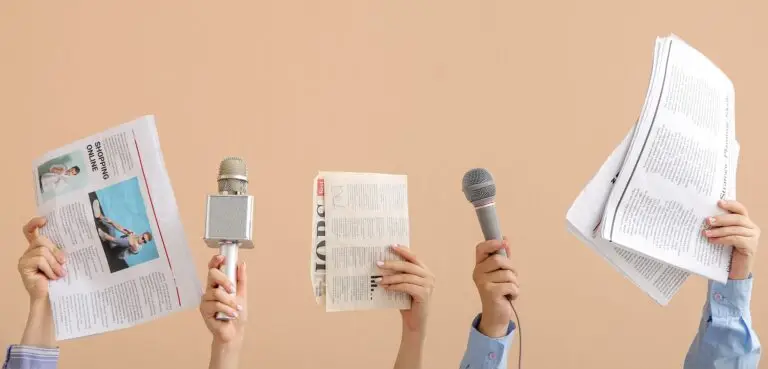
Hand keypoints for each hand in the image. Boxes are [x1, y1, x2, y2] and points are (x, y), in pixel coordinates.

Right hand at [18, 217, 65, 347]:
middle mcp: (30, 251)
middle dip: (55, 251)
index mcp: (39, 248)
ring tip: (60, 274)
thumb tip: (75, 236)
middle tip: (64, 263)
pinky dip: (49, 268)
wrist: (55, 298)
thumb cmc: (62, 280)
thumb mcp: (63, 262)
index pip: (31, 231)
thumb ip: (62, 250)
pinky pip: (39, 259)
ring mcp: (25, 259)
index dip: (35, 223)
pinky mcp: (23, 266)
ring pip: (42, 250)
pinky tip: (52, 277)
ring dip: (54, 263)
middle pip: (41, 239)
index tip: (45, 220)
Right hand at [200, 255, 246, 345]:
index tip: (222, 257)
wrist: (234, 332)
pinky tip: (232, 314)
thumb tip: (242, 264)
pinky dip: (227, 309)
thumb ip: (241, 279)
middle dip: (225, 280)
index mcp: (218, 284)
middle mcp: (210, 290)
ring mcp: (206, 300)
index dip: (215, 261)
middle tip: (233, 289)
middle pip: (212, 275)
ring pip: (216, 292)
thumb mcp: (242, 294)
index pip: (213, 269)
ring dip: (230, 301)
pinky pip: (215, 304)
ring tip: (237, 309)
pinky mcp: (204, 310)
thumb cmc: (236, 314)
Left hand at [377, 245, 434, 335]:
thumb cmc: (407, 303)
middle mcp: (429, 276)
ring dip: (390, 277)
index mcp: (425, 271)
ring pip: (406, 276)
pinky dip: (395, 286)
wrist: (414, 323)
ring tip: (378, 279)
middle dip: (392, 263)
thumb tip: (383, 263)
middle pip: (408, 265)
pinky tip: (386, 287)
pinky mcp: (424, 294)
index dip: (403, 250)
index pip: (414, 257)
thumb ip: (399, 275)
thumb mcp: (403, 285)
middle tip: (378, 263)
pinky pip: (406, 286)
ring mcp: (428, 285)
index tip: (391, 246)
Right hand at [472, 238, 518, 337]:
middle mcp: (478, 273)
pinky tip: (510, 297)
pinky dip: (515, 292)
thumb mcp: (502, 273)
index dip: (492, 243)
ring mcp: (482, 283)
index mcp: (479, 266)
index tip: (504, 243)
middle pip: (498, 259)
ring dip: (515, 283)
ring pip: (507, 274)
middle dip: (511, 268)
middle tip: (512, 278)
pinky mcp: (490, 292)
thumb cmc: (500, 292)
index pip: (481, 248)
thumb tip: (505, 239)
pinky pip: (510, 285)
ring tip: (509, 290)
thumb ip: (503, 257)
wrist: (497, 315)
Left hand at [704, 200, 759, 279]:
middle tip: (707, 220)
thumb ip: (719, 226)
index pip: (741, 209)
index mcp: (746, 222)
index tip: (718, 202)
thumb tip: (703, 218)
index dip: (731, 205)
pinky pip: (735, 239)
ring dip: (719, 230)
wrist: (735, 269)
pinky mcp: (751, 246)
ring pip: (735, 229)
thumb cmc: (727, 250)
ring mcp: (753, 237)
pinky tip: (712, 240)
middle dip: (721, 219)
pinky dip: (722, 239)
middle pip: (737, 218)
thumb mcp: (723, 235)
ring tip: (706, 232)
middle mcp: (752, 228)